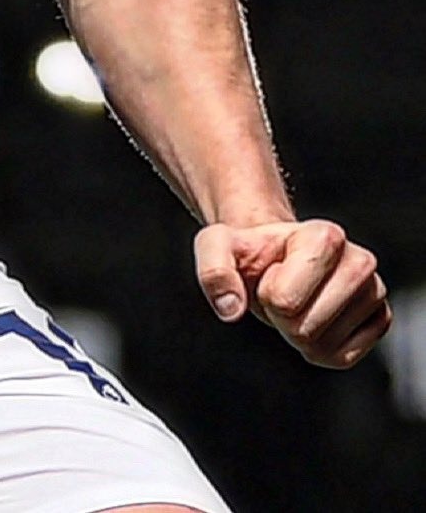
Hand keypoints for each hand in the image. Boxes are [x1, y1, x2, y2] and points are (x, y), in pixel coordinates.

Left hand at [195, 218, 390, 368]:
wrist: (273, 260)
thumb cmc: (247, 253)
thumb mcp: (217, 247)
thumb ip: (214, 270)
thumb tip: (231, 309)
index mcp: (325, 235)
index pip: (285, 300)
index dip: (267, 294)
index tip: (270, 273)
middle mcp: (360, 261)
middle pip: (305, 327)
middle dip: (282, 318)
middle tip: (281, 291)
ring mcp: (374, 291)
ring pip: (324, 345)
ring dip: (299, 334)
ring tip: (298, 302)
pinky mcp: (380, 319)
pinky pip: (343, 358)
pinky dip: (320, 350)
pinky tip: (314, 321)